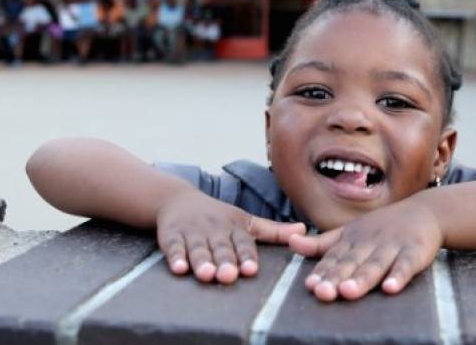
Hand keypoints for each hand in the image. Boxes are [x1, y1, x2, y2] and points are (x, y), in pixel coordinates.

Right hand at [156, 188, 305, 283]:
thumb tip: (305, 230)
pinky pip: (173, 247)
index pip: (243, 242)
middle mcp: (214, 229)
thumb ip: (273, 231)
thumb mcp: (246, 220)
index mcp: (234, 226)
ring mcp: (192, 232)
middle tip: (228, 276)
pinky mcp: (171, 235)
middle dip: (225, 261)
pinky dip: (175, 258)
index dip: (246, 256)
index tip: (251, 270)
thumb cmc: (218, 215)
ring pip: (198, 248)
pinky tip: (179, 269)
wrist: (178, 199)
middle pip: (220, 247)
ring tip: (206, 275)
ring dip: (201, 261)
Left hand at [289, 197, 442, 301]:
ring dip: (363, 278)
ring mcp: (393, 246)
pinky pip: (407, 265)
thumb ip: (321, 243)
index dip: (323, 271)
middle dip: (337, 277)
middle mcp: (370, 241)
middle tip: (323, 292)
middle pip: (352, 262)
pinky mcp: (415, 251)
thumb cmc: (382, 227)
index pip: (335, 258)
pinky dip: (399, 276)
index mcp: (352, 238)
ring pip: (376, 264)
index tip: (311, 285)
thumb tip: (290, 243)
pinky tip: (391, 288)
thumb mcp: (349, 232)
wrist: (424, 211)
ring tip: (349, 292)